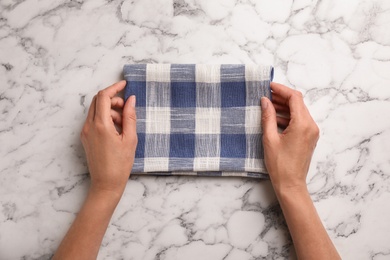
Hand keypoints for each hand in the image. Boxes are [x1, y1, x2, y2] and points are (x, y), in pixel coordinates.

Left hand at [81, 80, 136, 198]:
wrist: (106, 183)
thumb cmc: (120, 164)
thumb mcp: (130, 139)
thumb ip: (130, 117)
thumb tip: (131, 100)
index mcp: (101, 125)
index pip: (104, 97)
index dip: (114, 87)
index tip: (125, 84)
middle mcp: (89, 126)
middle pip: (98, 101)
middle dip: (113, 99)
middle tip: (127, 106)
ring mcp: (85, 132)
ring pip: (96, 110)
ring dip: (110, 109)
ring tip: (123, 122)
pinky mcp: (86, 138)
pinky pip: (94, 120)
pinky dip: (105, 118)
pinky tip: (116, 129)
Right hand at [261, 82, 318, 193]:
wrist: (291, 184)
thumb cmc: (280, 164)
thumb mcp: (269, 138)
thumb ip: (268, 117)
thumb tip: (265, 101)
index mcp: (303, 124)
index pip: (294, 98)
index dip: (281, 90)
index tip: (269, 86)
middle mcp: (311, 126)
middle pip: (298, 103)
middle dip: (282, 97)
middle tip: (265, 95)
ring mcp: (311, 132)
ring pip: (298, 111)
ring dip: (284, 106)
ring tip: (267, 105)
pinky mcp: (309, 137)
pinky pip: (299, 121)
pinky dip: (288, 116)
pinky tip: (274, 118)